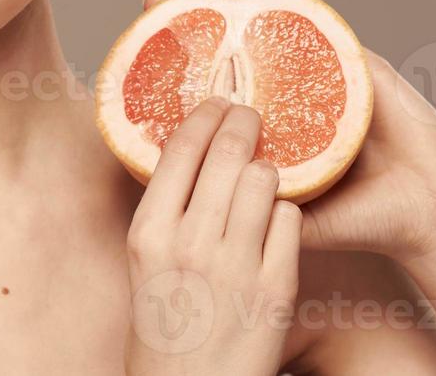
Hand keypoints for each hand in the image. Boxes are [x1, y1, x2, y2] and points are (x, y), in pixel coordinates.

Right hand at [124, 96, 299, 374]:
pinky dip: (287, 212)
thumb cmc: (163, 332)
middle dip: (245, 123)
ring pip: (266, 180)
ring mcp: (236, 266)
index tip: (217, 103)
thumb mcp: (144, 266)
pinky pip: (291, 220)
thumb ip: (163, 212)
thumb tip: (184, 153)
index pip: (181, 148)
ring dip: (268, 170)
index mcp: (149, 234)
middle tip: (253, 115)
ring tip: (266, 173)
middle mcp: (190, 244)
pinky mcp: (276, 289)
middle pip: (228, 154)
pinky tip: (279, 218)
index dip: (204, 116)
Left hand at [144, 0, 435, 265]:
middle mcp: (298, 96)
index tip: (142, 45)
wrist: (430, 217)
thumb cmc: (366, 220)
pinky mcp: (361, 70)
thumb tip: (187, 200)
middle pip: (241, 49)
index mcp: (278, 126)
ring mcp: (330, 78)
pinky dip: (288, 12)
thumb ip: (249, 200)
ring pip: (276, 32)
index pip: (223, 88)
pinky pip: (322, 35)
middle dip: (198, 20)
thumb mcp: (292, 211)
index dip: (184, 65)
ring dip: (233, 4)